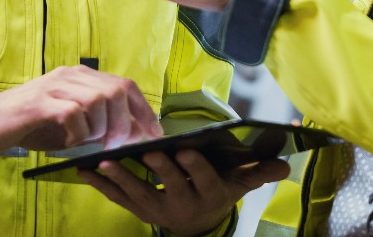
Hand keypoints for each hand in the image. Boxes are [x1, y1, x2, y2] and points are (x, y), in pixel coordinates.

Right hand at [0, 65, 161, 153]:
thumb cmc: (31, 125)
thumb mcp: (71, 121)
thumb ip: (99, 121)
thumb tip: (133, 134)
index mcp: (81, 76)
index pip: (125, 85)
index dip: (143, 110)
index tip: (154, 133)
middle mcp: (71, 75)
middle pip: (116, 91)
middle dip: (125, 122)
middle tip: (117, 144)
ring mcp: (55, 86)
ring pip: (98, 100)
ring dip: (100, 128)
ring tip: (88, 141)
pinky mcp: (40, 102)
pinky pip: (73, 113)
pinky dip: (78, 132)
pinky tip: (70, 141)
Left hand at [78, 149, 289, 234]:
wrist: (199, 223)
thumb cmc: (220, 191)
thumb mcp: (242, 183)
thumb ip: (261, 171)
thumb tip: (287, 162)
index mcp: (210, 194)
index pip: (203, 180)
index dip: (193, 167)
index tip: (184, 150)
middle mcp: (184, 205)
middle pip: (170, 187)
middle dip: (158, 169)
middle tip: (146, 151)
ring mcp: (159, 210)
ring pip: (138, 195)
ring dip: (121, 179)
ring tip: (104, 163)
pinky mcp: (139, 211)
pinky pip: (119, 199)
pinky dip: (101, 186)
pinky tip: (84, 172)